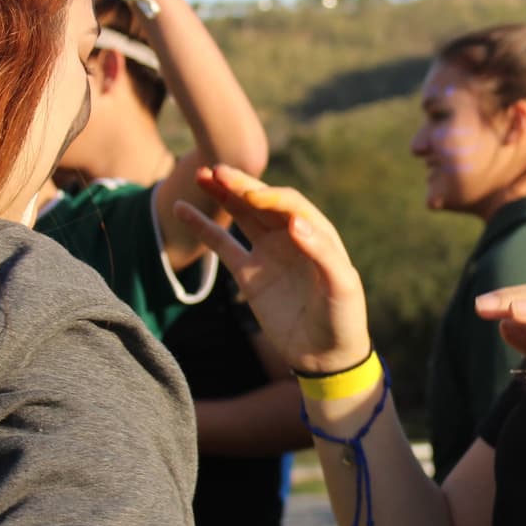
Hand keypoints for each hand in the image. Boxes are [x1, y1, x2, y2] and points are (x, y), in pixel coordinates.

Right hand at [173, 164, 369, 375]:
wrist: (325, 356)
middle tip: (216, 169)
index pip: (289, 204)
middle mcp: (291, 237)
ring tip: (201, 174)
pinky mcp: (248, 273)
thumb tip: (295, 222)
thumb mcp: (342, 286)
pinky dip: (202, 227)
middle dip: (240, 185)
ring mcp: (268, 252)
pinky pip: (221, 244)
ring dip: (222, 194)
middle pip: (262, 202)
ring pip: (241, 215)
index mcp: (317, 233)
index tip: (251, 196)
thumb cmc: (343, 319)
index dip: (270, 197)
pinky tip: (182, 207)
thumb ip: (322, 253)